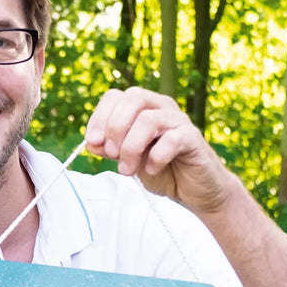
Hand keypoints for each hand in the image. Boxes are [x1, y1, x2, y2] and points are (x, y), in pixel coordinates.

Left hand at [84, 86, 237, 214]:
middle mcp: (162, 108)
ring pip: (149, 119)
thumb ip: (110, 149)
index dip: (100, 117)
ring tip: (127, 169)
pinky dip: (156, 157)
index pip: (116, 96)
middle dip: (115, 128)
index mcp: (144, 108)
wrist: (194, 190)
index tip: (93, 142)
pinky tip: (152, 170)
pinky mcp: (193, 139)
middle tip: (111, 154)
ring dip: (131, 147)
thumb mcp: (128, 160)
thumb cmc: (162, 170)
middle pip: (133, 98)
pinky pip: (172, 140)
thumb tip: (91, 142)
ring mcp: (179, 121)